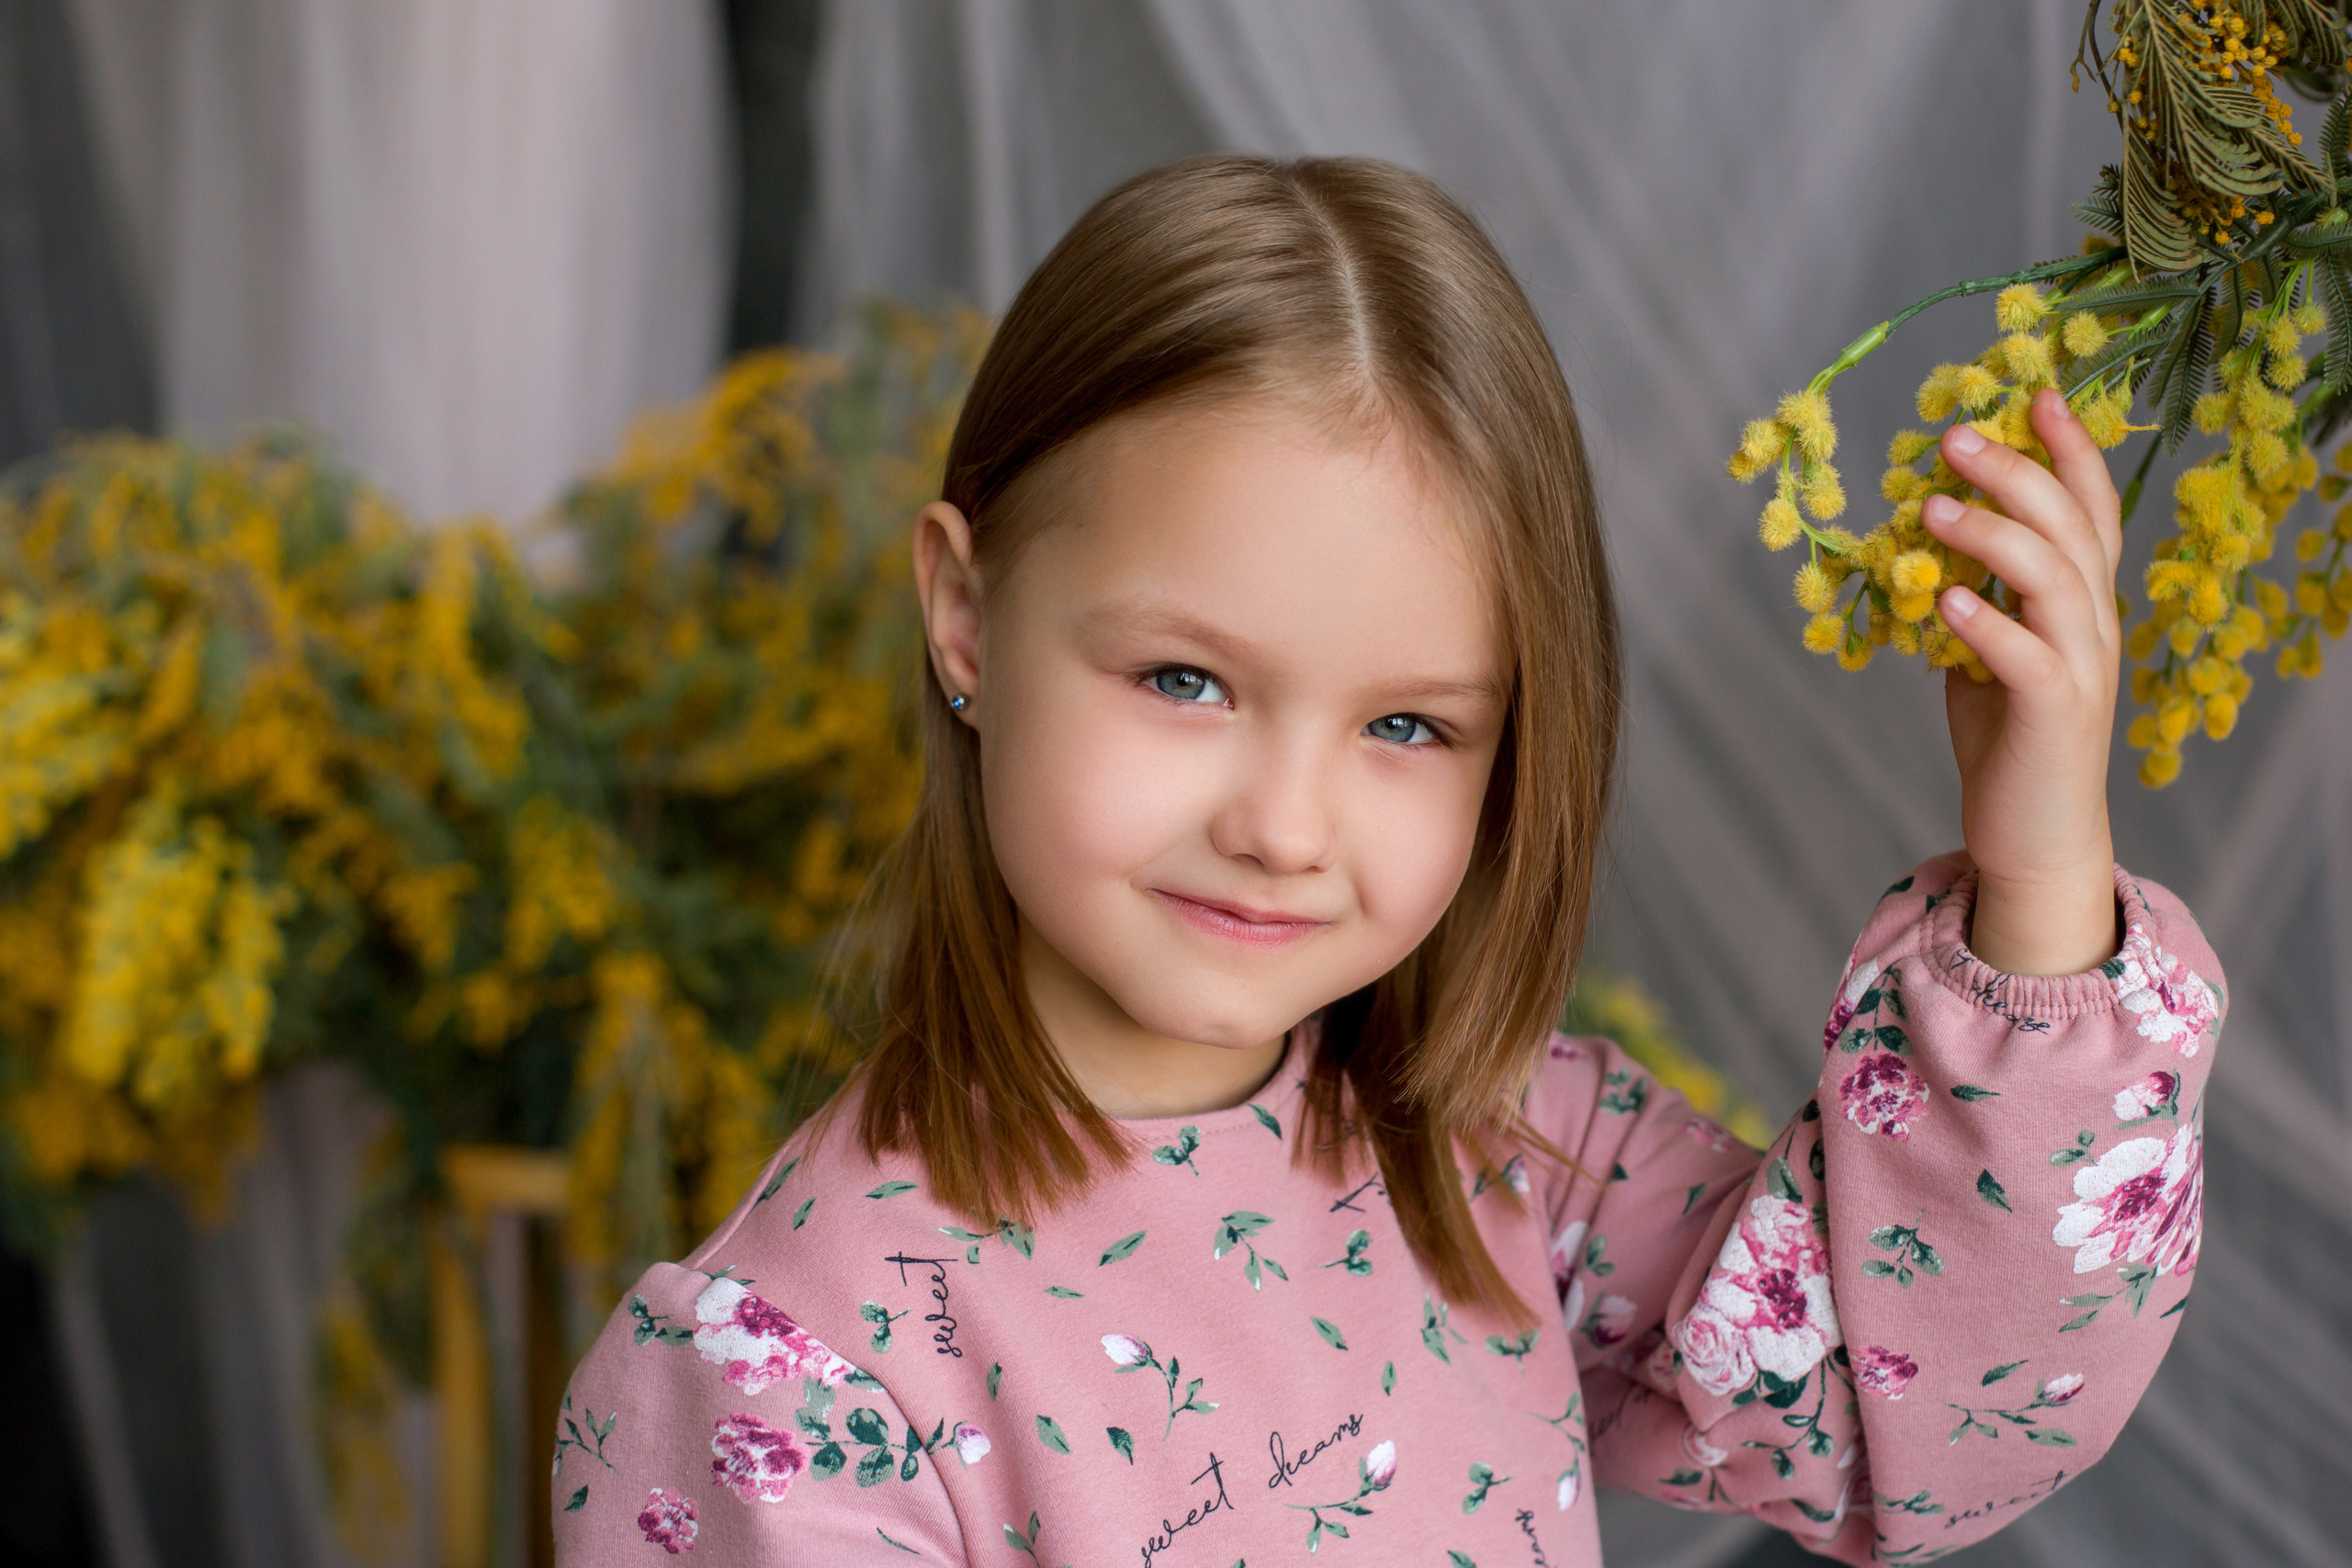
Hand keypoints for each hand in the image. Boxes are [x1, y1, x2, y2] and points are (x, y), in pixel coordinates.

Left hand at [1923, 389, 2119, 976]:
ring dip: (1994, 535)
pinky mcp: (2056, 715)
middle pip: (2070, 527)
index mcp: (2083, 605)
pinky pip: (2027, 656)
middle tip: (1954, 434)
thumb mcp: (1988, 654)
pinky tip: (1946, 595)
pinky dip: (1987, 621)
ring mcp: (2082, 669)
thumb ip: (1974, 598)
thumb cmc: (2010, 744)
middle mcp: (2095, 626)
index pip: (2090, 509)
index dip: (2070, 451)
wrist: (2036, 839)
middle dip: (2016, 472)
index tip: (2037, 394)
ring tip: (1932, 506)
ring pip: (2055, 580)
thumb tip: (1926, 545)